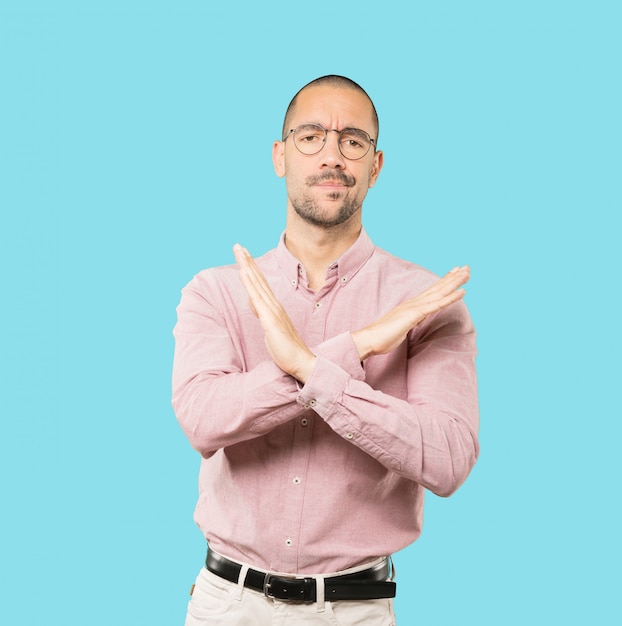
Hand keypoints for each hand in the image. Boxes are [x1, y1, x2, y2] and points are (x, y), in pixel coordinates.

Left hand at [233, 244, 315, 382]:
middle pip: (258, 278)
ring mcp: (273, 310)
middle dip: (248, 261)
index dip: (251, 268)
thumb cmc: (286, 349)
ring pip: (257, 283)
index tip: (244, 254)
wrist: (301, 362)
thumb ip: (262, 312)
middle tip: (238, 245)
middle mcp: (274, 304)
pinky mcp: (271, 319)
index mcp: (274, 306)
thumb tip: (252, 300)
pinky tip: (243, 272)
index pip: (260, 283)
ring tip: (240, 251)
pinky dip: (250, 283)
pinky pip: (258, 298)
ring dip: (248, 266)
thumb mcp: (270, 327)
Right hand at [351, 266, 469, 360]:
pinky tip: (462, 292)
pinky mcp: (415, 314)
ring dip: (454, 282)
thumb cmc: (381, 337)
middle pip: (437, 288)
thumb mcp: (399, 328)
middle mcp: (413, 303)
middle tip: (466, 268)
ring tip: (467, 273)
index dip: (443, 282)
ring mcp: (414, 307)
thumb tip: (412, 322)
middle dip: (452, 277)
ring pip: (439, 292)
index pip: (430, 292)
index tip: (453, 274)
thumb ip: (407, 323)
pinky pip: (437, 305)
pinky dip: (450, 298)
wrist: (368, 340)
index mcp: (410, 306)